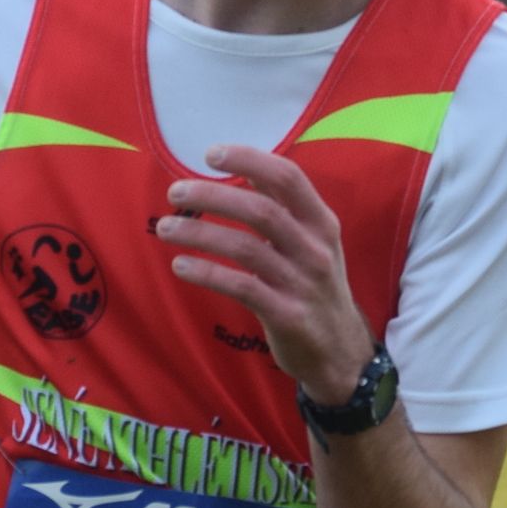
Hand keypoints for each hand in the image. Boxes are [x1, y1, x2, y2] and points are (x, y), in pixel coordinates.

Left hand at [154, 144, 374, 406]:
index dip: (249, 160)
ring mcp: (302, 283)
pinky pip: (241, 287)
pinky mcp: (286, 314)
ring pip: (245, 247)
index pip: (288, 178)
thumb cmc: (317, 289)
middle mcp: (315, 248)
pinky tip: (180, 265)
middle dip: (213, 196)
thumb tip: (250, 171)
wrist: (340, 353)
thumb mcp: (314, 243)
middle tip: (175, 191)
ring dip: (200, 234)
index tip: (211, 154)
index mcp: (322, 223)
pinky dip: (207, 273)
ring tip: (166, 228)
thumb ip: (285, 209)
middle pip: (261, 210)